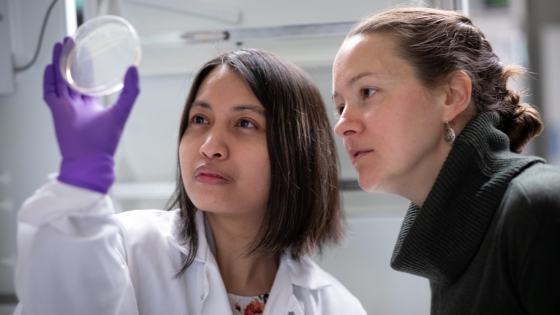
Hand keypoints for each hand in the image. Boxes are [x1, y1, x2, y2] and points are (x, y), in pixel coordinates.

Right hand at [43, 38, 139, 193]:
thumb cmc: (106, 140)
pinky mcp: (56, 111)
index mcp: (92, 105)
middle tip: (70, 42)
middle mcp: (77, 104)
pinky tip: (51, 65)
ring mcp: (65, 107)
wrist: (91, 157)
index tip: (86, 52)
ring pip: (59, 80)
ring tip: (59, 45)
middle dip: (69, 60)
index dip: (86, 67)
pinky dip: (49, 79)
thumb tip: (133, 69)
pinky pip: (49, 91)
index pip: (87, 81)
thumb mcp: (122, 111)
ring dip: (59, 63)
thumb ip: (131, 91)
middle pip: (70, 76)